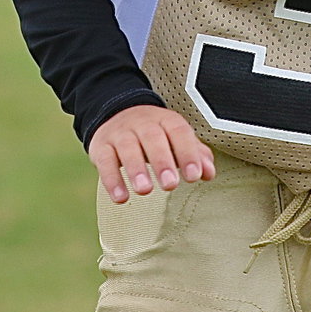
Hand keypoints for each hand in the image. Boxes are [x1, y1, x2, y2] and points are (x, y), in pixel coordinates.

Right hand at [88, 105, 216, 202]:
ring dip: (136, 169)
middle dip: (162, 162)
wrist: (117, 114)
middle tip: (170, 185)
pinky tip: (120, 197)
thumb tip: (209, 173)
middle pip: (153, 138)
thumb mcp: (175, 139)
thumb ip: (194, 154)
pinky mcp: (101, 146)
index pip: (179, 132)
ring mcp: (120, 133)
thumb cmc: (154, 134)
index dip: (188, 153)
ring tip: (145, 190)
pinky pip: (104, 160)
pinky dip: (111, 179)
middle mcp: (143, 123)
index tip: (195, 176)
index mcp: (166, 120)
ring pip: (127, 148)